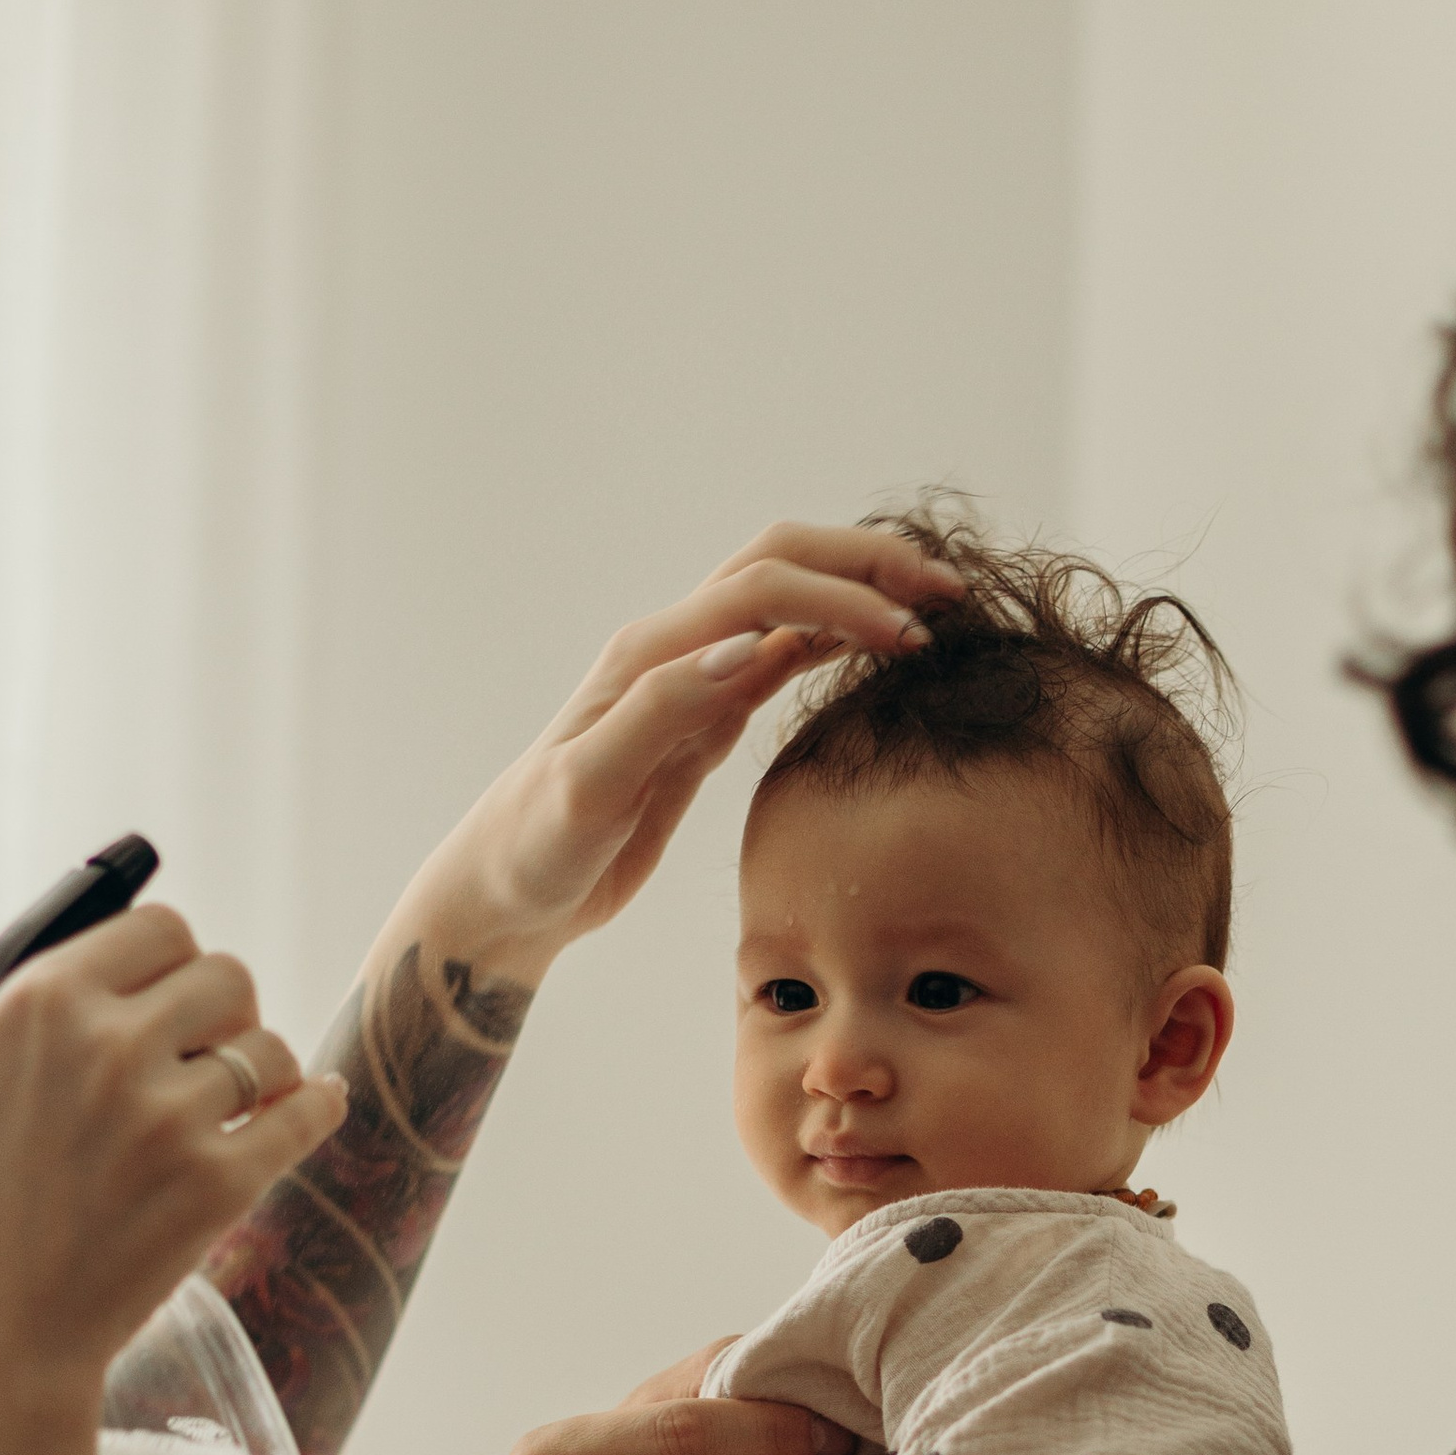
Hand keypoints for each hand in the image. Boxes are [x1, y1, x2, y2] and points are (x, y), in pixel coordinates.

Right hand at [0, 902, 346, 1454]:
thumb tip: (56, 976)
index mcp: (37, 1004)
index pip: (157, 929)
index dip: (167, 961)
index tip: (165, 993)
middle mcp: (109, 1046)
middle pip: (226, 977)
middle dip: (220, 1012)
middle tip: (203, 1052)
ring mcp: (170, 1117)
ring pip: (269, 1048)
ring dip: (258, 1072)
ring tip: (231, 1106)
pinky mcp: (218, 1184)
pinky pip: (307, 1111)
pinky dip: (316, 1106)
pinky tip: (313, 1105)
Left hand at [413, 522, 963, 985]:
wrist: (508, 890)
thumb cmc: (537, 845)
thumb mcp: (592, 787)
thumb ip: (662, 713)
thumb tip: (744, 649)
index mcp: (650, 657)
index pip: (763, 592)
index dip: (841, 600)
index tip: (908, 637)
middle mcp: (672, 651)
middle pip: (780, 564)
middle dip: (864, 565)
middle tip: (946, 591)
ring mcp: (691, 679)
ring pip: (786, 601)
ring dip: (858, 591)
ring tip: (933, 609)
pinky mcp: (704, 717)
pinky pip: (779, 653)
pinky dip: (834, 637)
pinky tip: (880, 648)